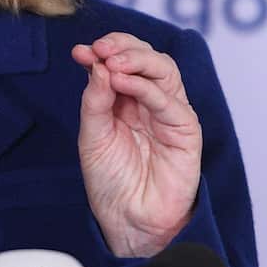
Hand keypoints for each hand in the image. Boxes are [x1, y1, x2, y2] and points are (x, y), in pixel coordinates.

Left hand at [71, 33, 202, 257]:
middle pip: (147, 57)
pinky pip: (170, 101)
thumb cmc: (111, 180)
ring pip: (164, 70)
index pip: (123, 60)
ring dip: (137, 59)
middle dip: (123, 46)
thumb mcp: (92, 135)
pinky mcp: (186, 131)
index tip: (80, 51)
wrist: (127, 220)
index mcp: (127, 99)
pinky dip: (146, 87)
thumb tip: (97, 64)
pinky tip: (123, 82)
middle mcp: (151, 101)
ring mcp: (170, 114)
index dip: (105, 49)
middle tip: (100, 49)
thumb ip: (95, 99)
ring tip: (112, 62)